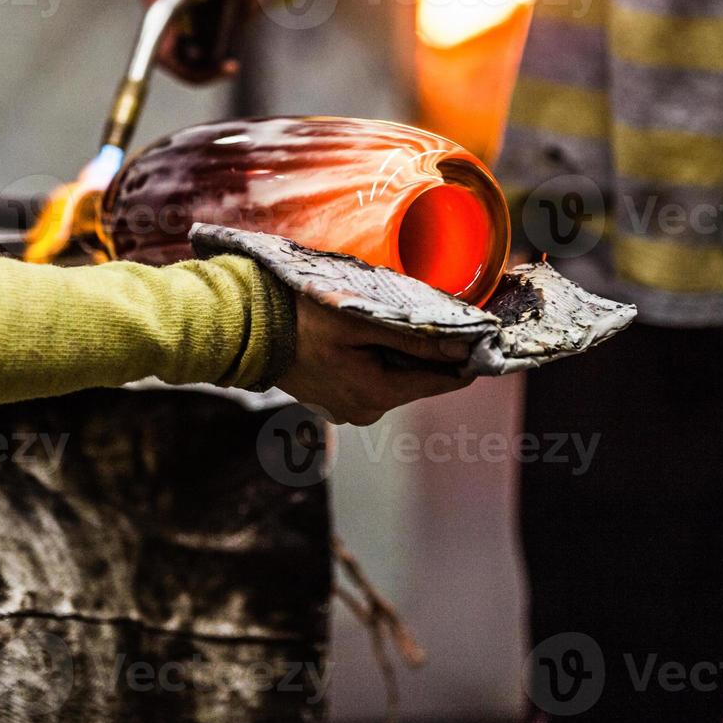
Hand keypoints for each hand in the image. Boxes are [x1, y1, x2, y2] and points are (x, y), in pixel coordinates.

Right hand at [277, 297, 474, 426]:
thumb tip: (463, 347)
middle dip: (424, 349)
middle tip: (416, 311)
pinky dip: (374, 358)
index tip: (475, 328)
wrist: (247, 329)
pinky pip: (371, 379)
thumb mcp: (363, 322)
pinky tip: (358, 336)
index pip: (445, 381)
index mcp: (378, 395)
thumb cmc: (300, 319)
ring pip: (395, 378)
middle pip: (420, 379)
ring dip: (396, 352)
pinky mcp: (336, 401)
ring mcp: (350, 409)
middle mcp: (367, 411)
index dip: (464, 355)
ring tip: (376, 322)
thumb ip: (415, 338)